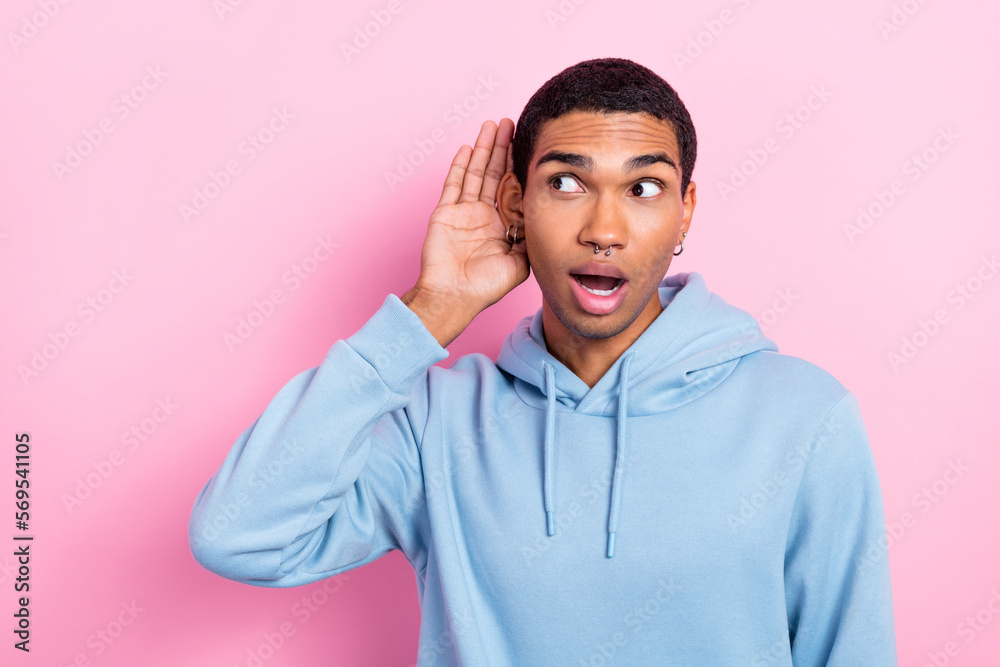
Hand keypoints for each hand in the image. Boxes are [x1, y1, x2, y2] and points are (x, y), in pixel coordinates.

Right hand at [407, 118, 529, 320]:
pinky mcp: (445, 212)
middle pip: (495, 174)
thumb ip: (530, 239)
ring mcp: (463, 212)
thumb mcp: (520, 263)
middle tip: (511, 123)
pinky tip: (469, 147)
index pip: (512, 188)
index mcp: (502, 226)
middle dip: (502, 148)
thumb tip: (545, 219)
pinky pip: (454, 184)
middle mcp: (483, 216)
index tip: (528, 145)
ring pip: (476, 172)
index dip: (519, 167)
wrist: (454, 296)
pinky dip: (461, 165)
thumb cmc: (485, 287)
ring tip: (492, 126)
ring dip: (484, 149)